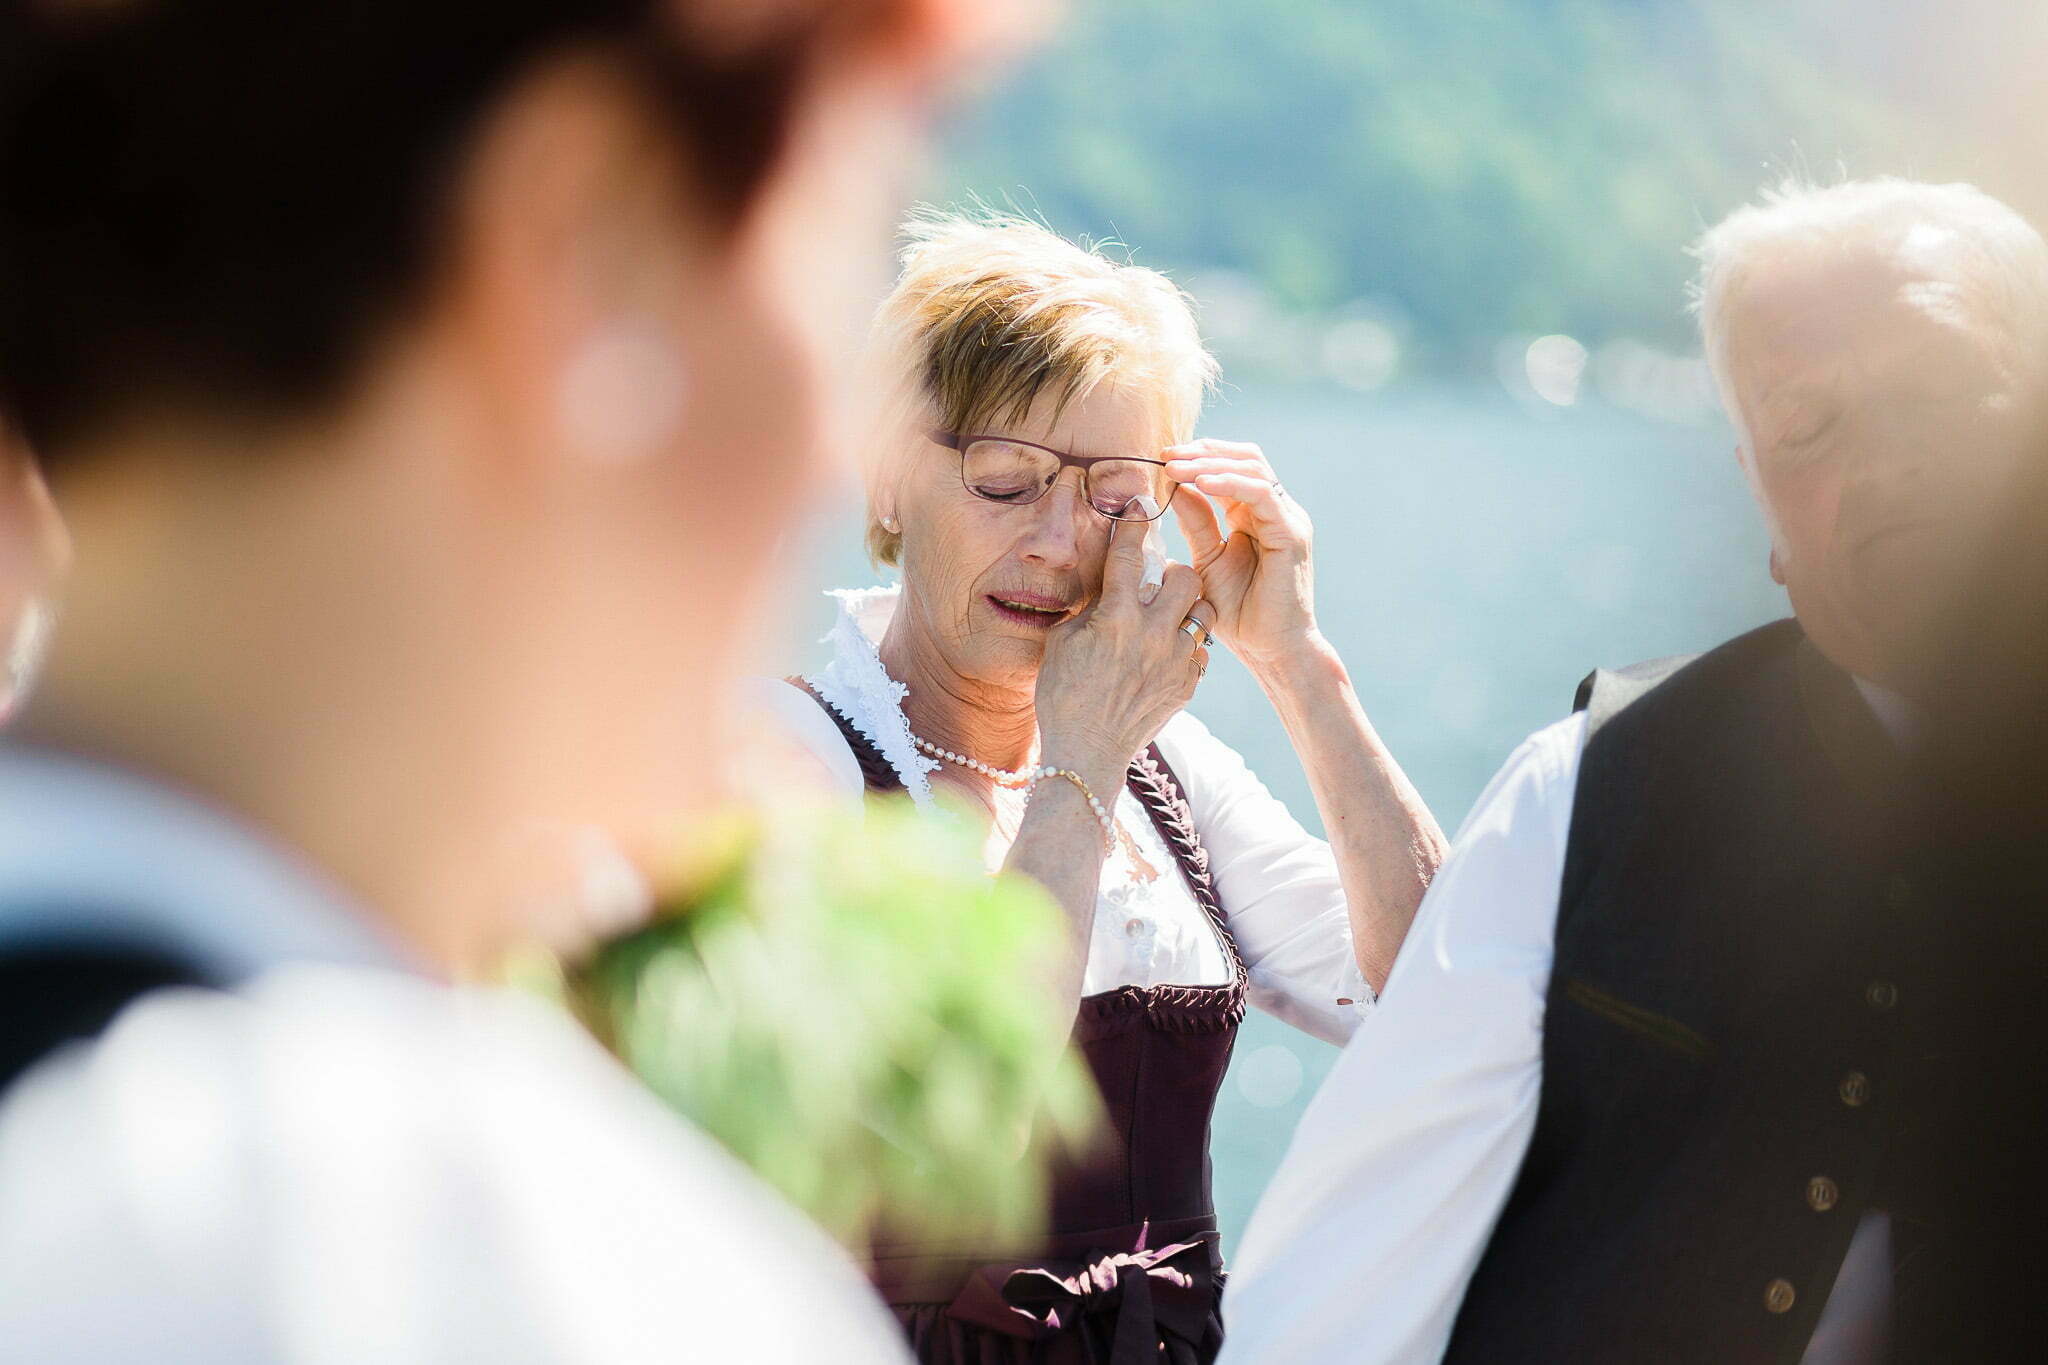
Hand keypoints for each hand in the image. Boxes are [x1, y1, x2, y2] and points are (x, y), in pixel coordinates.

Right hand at [1035, 513, 1211, 781]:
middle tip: (1158, 585)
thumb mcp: (1064, 643)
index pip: (1127, 555)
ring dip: (1188, 608)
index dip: (1133, 522)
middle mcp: (1151, 634)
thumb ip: (1091, 608)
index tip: (1140, 499)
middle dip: (1174, 573)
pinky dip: (1187, 647)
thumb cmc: (1063, 696)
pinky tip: (1167, 656)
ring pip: (1204, 612)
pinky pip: (1201, 650)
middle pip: (1185, 577)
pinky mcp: (1188, 683)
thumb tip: (1107, 584)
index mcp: (1115, 618)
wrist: (1087, 752)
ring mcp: (1175, 660)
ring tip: (1170, 619)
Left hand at [1163, 438, 1318, 669]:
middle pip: (1244, 458)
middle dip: (1202, 452)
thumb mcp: (1208, 560)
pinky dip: (1229, 483)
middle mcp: (1275, 511)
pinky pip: (1261, 494)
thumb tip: (1175, 489)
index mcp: (1255, 515)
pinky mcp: (1292, 533)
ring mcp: (1287, 519)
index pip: (1230, 467)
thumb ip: (1197, 524)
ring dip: (1210, 463)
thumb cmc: (1240, 614)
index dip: (1197, 457)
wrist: (1270, 650)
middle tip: (1166, 455)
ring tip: (1176, 467)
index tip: (1161, 459)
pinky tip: (1200, 484)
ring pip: (1252, 468)